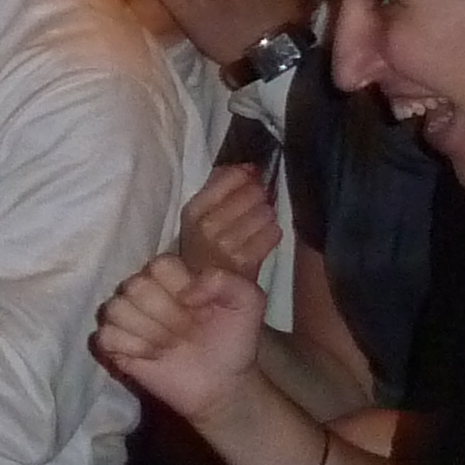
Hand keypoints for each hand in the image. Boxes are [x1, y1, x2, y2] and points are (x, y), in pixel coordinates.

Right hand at [95, 254, 266, 423]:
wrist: (223, 382)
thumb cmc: (232, 339)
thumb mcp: (248, 302)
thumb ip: (225, 280)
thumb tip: (187, 292)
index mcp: (172, 275)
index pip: (159, 265)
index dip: (180, 288)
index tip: (200, 309)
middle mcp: (143, 290)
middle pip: (135, 286)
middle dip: (167, 315)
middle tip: (187, 333)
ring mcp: (124, 316)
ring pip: (116, 309)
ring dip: (149, 334)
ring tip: (170, 346)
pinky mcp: (113, 344)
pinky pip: (106, 336)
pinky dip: (131, 348)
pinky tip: (151, 357)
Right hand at [176, 164, 282, 285]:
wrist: (204, 297)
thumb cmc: (204, 252)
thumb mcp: (201, 218)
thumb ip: (218, 189)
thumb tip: (247, 166)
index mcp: (193, 212)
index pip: (228, 177)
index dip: (244, 175)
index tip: (250, 177)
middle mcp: (207, 227)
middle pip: (251, 193)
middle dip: (258, 196)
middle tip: (255, 205)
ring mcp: (226, 245)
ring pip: (264, 213)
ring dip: (265, 217)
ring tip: (256, 226)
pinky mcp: (246, 263)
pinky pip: (271, 234)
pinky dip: (270, 235)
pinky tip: (261, 240)